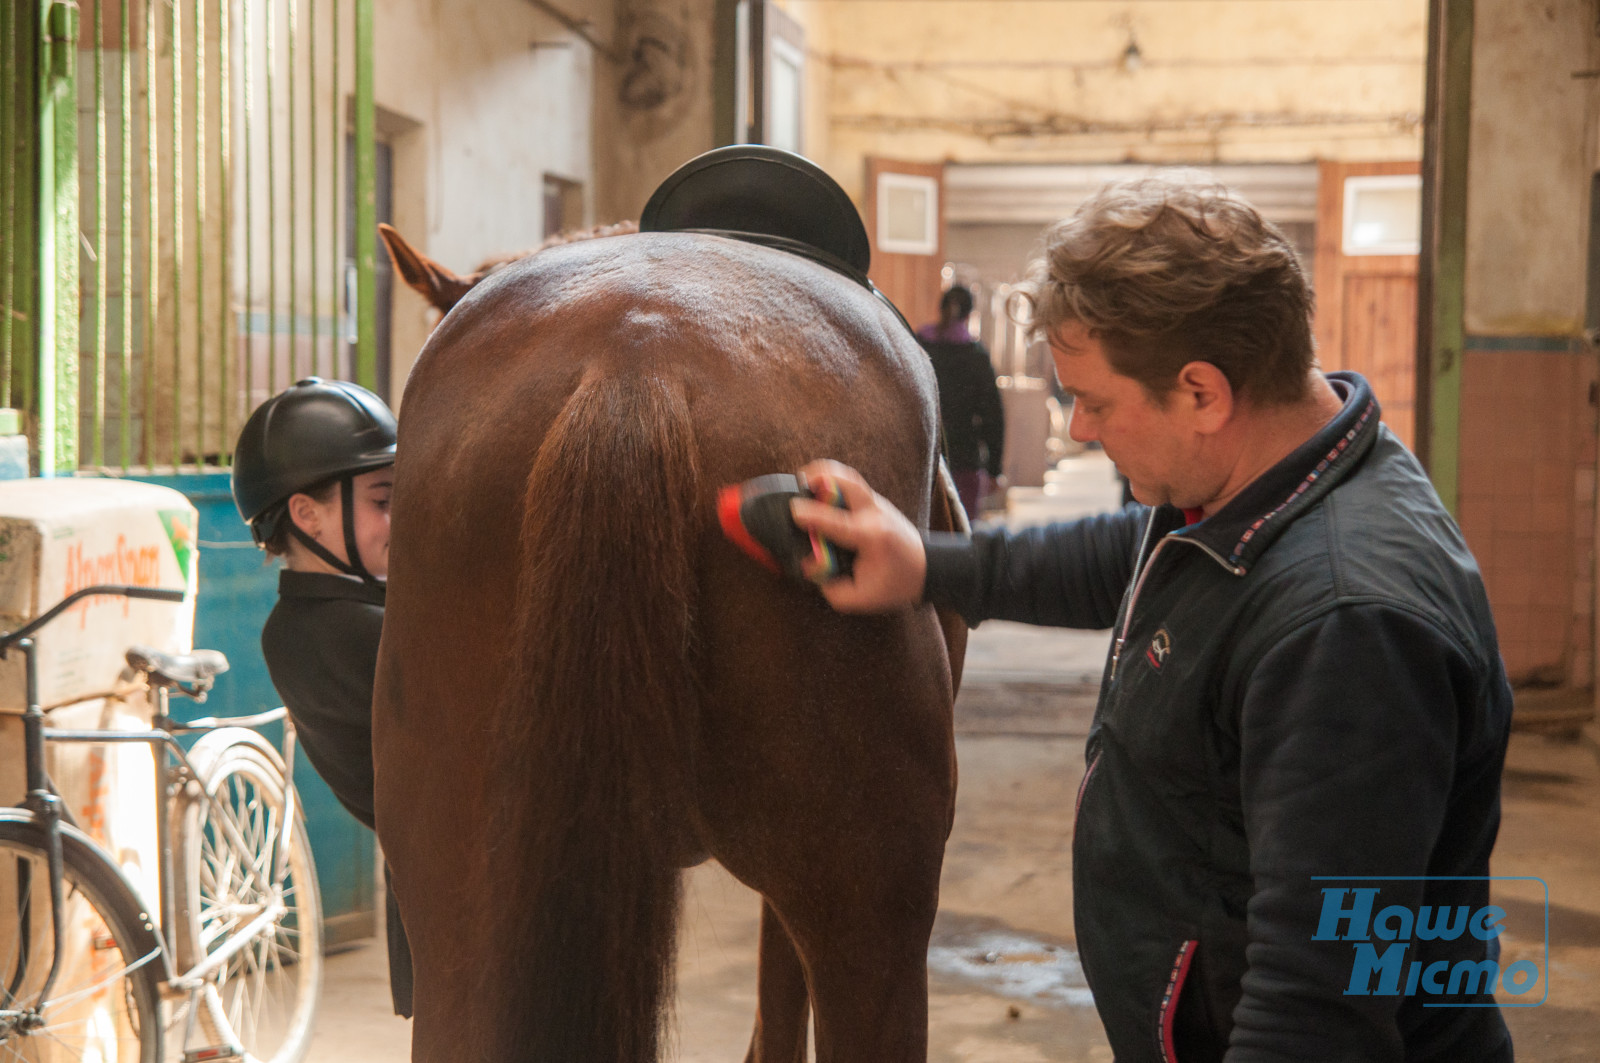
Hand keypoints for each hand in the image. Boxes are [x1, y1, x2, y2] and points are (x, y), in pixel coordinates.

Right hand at [789, 460, 926, 613]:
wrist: (925, 568)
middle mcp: (874, 514)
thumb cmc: (894, 583)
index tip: (794, 510)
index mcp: (871, 537)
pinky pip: (851, 483)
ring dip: (826, 473)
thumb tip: (811, 568)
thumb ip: (833, 590)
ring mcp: (877, 504)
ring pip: (850, 477)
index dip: (813, 515)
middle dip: (821, 476)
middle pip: (848, 483)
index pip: (838, 522)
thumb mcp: (862, 599)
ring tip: (805, 477)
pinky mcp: (875, 502)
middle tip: (799, 480)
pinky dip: (833, 480)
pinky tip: (818, 487)